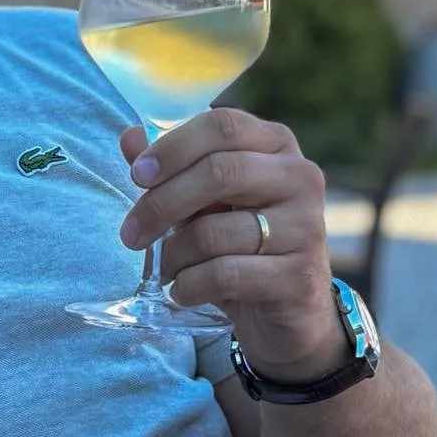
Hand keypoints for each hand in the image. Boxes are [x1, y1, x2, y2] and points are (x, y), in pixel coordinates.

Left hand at [118, 108, 344, 377]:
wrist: (290, 310)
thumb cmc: (241, 242)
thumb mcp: (205, 201)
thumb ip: (172, 168)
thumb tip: (130, 139)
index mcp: (276, 144)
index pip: (223, 125)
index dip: (173, 147)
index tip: (137, 176)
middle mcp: (300, 177)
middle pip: (219, 172)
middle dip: (162, 203)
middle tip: (130, 234)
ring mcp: (306, 227)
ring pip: (215, 231)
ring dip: (173, 255)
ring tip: (164, 269)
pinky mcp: (298, 276)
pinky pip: (225, 274)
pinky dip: (190, 285)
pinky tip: (182, 291)